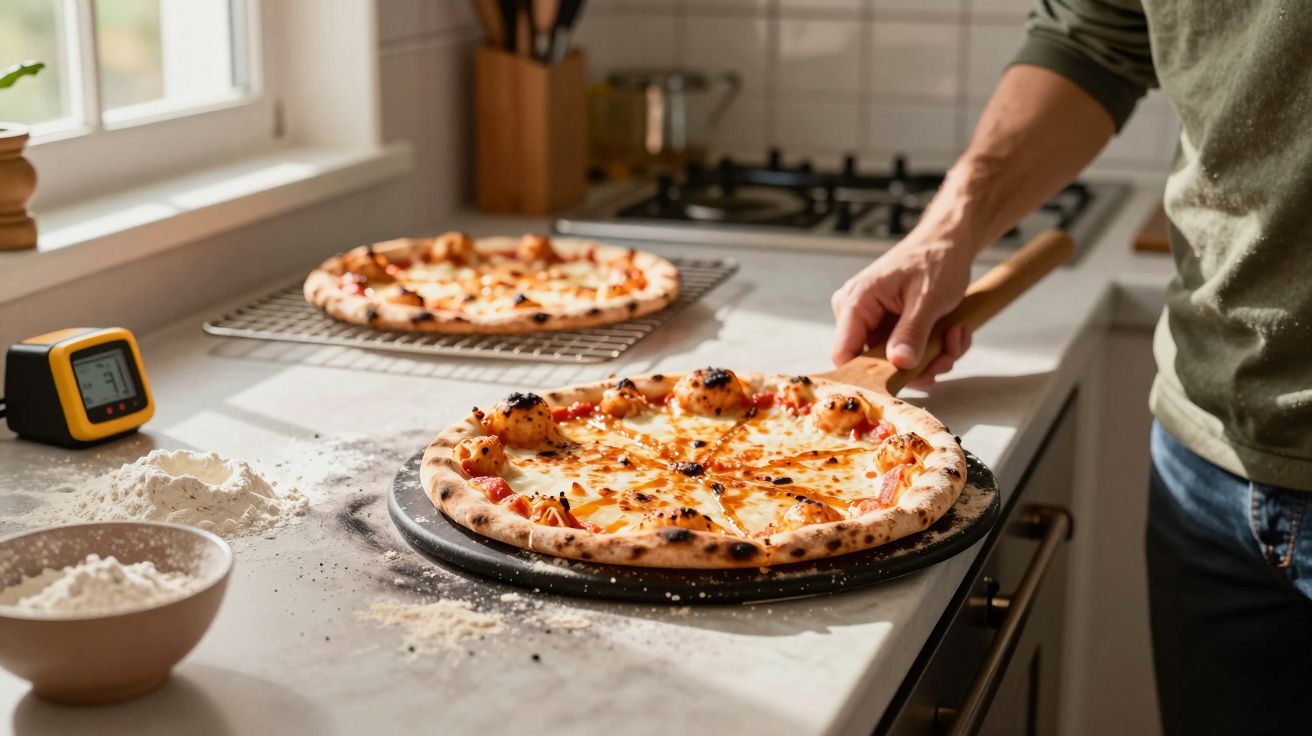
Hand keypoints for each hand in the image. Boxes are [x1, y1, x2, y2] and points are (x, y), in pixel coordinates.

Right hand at [830, 234, 974, 385]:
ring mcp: (874, 324)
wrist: (949, 242)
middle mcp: (857, 315)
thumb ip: (912, 332)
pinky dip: (935, 350)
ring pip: (897, 364)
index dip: (868, 375)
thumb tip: (899, 364)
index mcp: (856, 302)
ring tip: (956, 335)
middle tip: (946, 354)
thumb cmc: (935, 260)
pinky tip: (953, 331)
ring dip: (933, 358)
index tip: (905, 380)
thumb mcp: (928, 299)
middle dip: (918, 366)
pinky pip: (908, 355)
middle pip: (875, 365)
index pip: (844, 354)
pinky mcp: (890, 330)